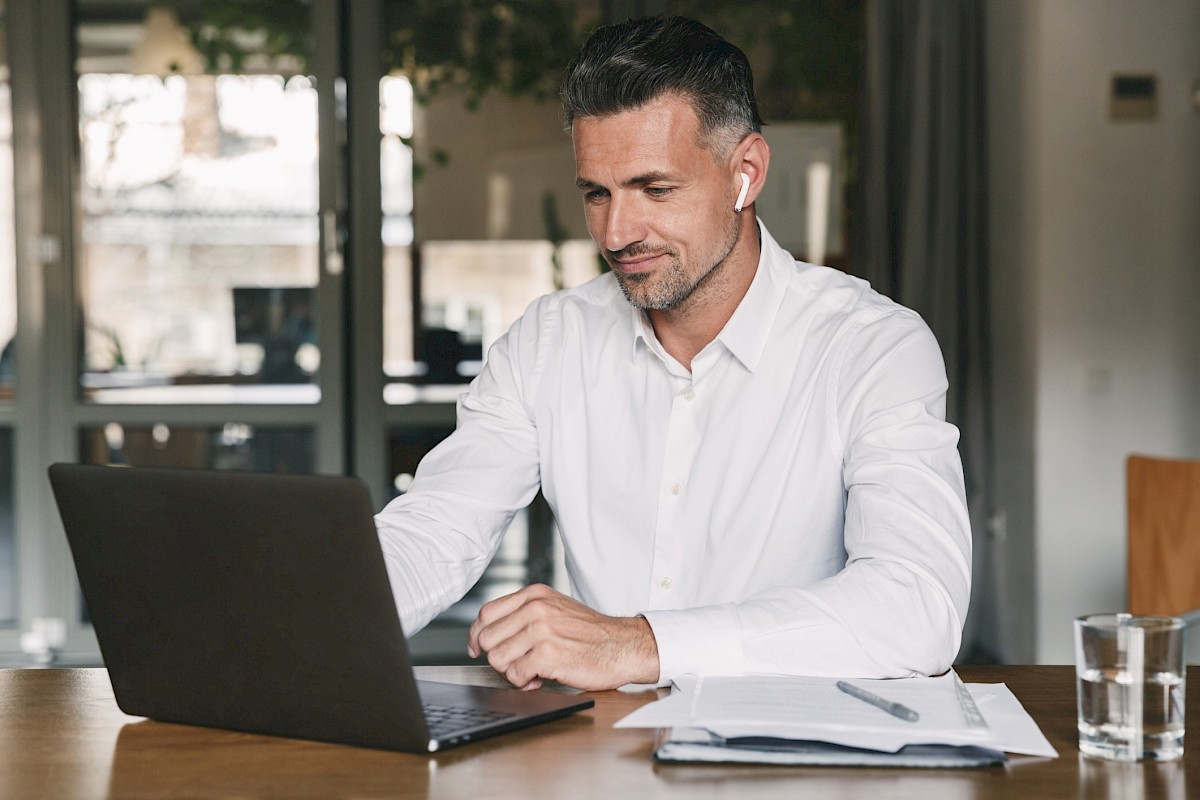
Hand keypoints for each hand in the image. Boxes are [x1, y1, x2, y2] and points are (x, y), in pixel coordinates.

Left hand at [466, 584, 659, 690]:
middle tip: (517, 663)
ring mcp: (541, 631)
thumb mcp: (555, 608)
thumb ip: (524, 614)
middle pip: (487, 638)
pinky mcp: (548, 655)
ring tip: (531, 671)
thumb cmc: (590, 632)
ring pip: (498, 658)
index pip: (486, 613)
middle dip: (498, 656)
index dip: (478, 635)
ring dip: (511, 672)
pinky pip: (515, 675)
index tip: (478, 648)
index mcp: (535, 595)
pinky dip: (523, 683)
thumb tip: (488, 633)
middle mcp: (535, 609)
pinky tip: (539, 679)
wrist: (622, 645)